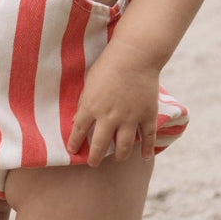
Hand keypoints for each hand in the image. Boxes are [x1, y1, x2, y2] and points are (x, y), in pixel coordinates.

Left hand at [67, 39, 159, 166]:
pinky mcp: (147, 115)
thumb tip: (80, 119)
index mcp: (91, 107)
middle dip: (94, 157)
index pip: (79, 131)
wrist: (135, 56)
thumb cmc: (108, 65)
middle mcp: (109, 117)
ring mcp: (130, 118)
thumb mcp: (89, 82)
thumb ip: (85, 102)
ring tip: (117, 158)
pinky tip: (145, 157)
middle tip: (93, 163)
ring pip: (124, 146)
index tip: (72, 150)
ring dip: (119, 155)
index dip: (74, 143)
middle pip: (100, 145)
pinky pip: (148, 137)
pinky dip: (148, 149)